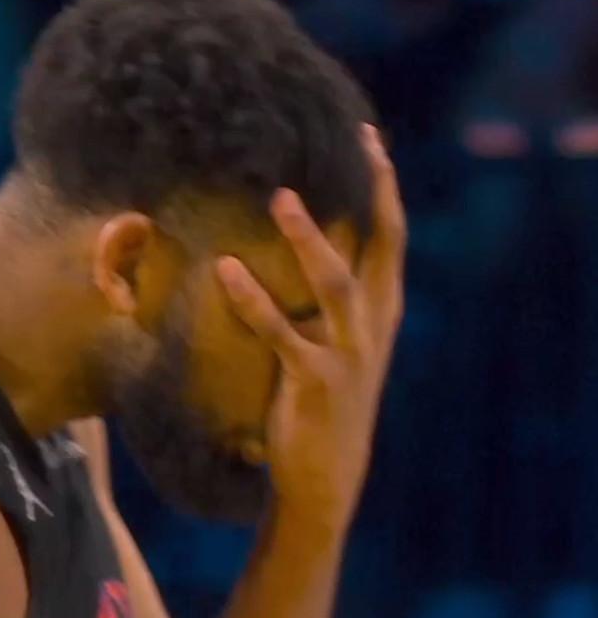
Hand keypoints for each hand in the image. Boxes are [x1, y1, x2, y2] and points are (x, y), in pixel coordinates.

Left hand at [217, 125, 405, 529]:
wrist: (327, 477)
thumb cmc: (323, 404)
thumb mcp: (337, 347)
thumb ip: (327, 304)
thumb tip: (295, 254)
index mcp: (382, 314)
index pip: (391, 238)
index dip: (383, 188)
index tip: (370, 140)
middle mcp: (375, 328)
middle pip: (382, 246)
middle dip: (374, 192)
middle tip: (357, 144)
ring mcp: (349, 354)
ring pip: (336, 283)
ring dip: (309, 239)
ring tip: (281, 198)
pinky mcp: (314, 381)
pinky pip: (282, 333)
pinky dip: (254, 300)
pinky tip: (227, 271)